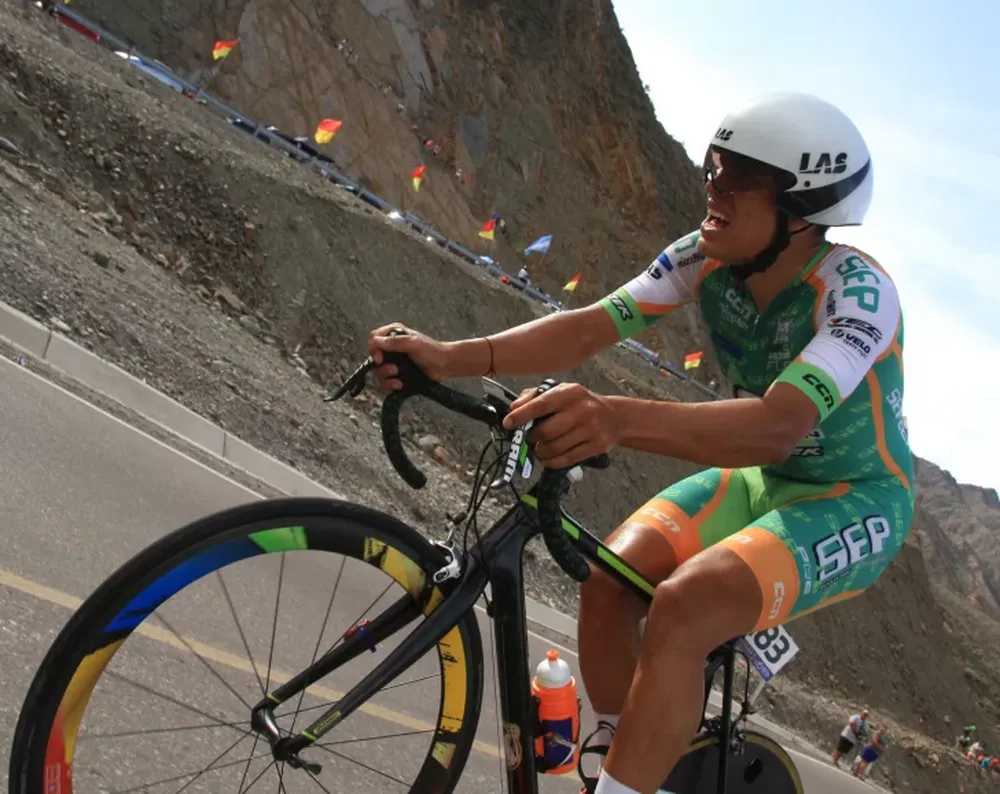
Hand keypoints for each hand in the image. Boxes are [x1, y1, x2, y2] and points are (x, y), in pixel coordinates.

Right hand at [367, 323, 452, 390]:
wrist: (445, 365)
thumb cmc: (432, 350)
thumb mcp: (413, 343)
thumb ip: (394, 342)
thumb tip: (376, 341)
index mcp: (393, 335)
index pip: (373, 339)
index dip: (373, 349)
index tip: (380, 358)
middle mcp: (390, 349)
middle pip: (373, 359)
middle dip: (381, 367)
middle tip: (394, 370)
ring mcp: (393, 363)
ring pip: (377, 373)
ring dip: (385, 378)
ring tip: (398, 379)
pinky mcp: (397, 376)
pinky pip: (384, 384)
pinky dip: (389, 386)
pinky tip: (400, 385)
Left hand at [502, 382, 620, 468]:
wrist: (614, 417)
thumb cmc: (581, 404)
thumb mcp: (561, 392)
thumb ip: (535, 396)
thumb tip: (514, 407)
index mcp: (570, 393)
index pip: (541, 404)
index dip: (522, 415)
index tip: (508, 423)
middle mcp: (582, 410)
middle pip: (546, 431)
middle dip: (531, 438)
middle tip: (528, 439)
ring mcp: (591, 429)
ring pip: (555, 448)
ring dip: (540, 452)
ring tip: (538, 449)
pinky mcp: (596, 446)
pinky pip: (567, 459)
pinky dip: (552, 462)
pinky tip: (548, 458)